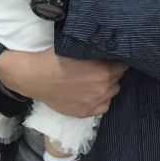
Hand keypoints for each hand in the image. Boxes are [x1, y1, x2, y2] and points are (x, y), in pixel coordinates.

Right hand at [0, 49, 127, 117]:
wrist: (36, 76)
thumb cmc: (56, 58)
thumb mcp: (81, 49)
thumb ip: (98, 51)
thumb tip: (110, 48)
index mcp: (105, 70)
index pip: (123, 64)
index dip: (118, 59)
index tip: (112, 57)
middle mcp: (103, 88)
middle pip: (118, 78)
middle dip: (113, 71)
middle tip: (102, 67)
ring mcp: (95, 102)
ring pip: (113, 92)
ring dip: (108, 85)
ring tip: (97, 80)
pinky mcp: (85, 112)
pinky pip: (104, 107)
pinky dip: (102, 100)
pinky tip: (93, 93)